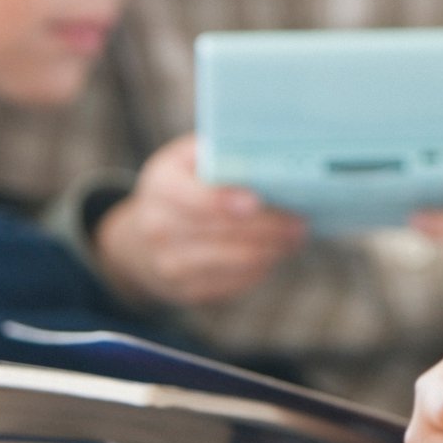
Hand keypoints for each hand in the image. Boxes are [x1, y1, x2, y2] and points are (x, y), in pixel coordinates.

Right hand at [93, 135, 307, 307]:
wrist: (141, 239)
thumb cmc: (180, 186)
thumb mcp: (187, 158)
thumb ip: (219, 151)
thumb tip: (268, 153)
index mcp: (161, 186)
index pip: (194, 198)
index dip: (224, 200)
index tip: (256, 201)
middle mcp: (159, 228)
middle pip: (223, 231)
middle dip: (268, 227)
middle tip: (300, 221)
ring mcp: (170, 264)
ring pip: (234, 261)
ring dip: (272, 249)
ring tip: (296, 237)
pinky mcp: (186, 290)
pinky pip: (233, 282)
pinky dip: (260, 267)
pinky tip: (274, 253)